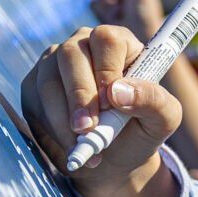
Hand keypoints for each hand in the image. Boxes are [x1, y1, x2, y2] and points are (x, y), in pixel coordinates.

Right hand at [19, 24, 184, 196]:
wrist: (113, 157)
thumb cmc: (141, 130)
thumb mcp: (163, 119)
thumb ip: (153, 100)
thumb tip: (119, 92)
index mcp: (120, 44)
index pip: (107, 39)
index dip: (106, 70)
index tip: (110, 103)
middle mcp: (84, 44)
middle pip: (71, 53)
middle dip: (79, 96)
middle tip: (88, 130)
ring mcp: (55, 62)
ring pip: (49, 79)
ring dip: (63, 116)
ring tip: (83, 144)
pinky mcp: (35, 84)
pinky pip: (34, 98)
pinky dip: (51, 125)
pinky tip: (70, 144)